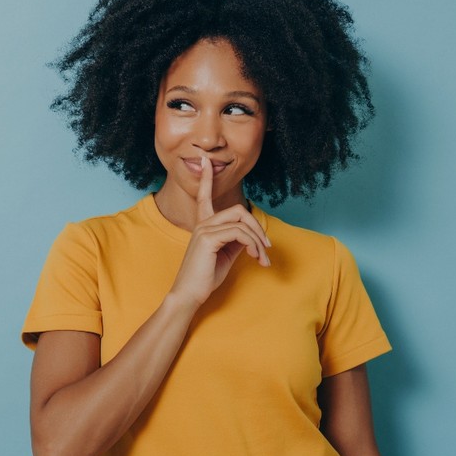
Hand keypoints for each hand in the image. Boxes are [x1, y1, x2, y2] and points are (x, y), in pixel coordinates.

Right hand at [168, 157, 270, 306]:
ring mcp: (204, 229)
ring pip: (242, 221)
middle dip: (257, 227)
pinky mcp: (208, 238)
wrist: (189, 295)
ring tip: (262, 258)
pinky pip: (240, 233)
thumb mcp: (225, 255)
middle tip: (266, 248)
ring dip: (258, 240)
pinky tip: (255, 257)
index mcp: (203, 225)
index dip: (206, 178)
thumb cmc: (205, 277)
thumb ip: (236, 240)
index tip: (207, 161)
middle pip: (238, 210)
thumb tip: (251, 234)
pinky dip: (253, 245)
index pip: (204, 196)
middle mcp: (202, 223)